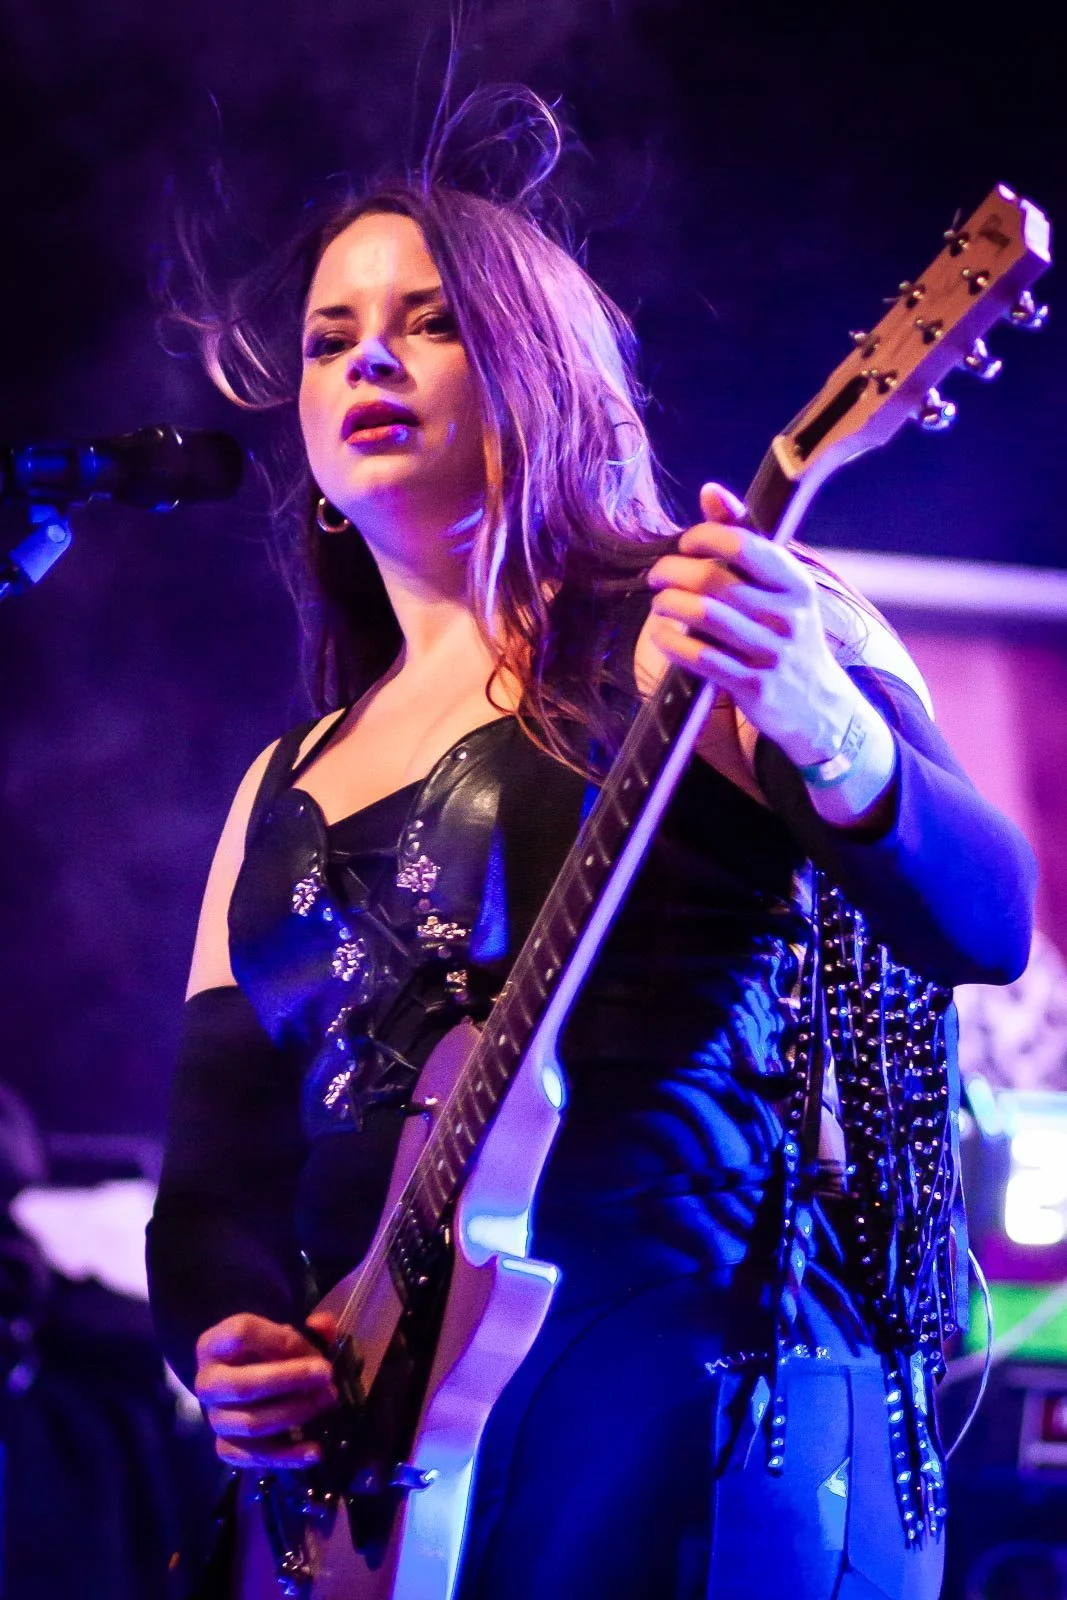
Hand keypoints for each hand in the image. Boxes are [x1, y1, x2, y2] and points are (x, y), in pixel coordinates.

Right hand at [194, 1311, 338, 1469]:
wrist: (244, 1383)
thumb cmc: (265, 1352)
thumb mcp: (283, 1334)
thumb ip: (306, 1329)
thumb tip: (324, 1325)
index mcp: (214, 1344)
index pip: (241, 1334)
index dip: (282, 1340)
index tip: (313, 1347)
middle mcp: (207, 1382)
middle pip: (244, 1385)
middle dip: (290, 1380)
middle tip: (327, 1375)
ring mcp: (214, 1418)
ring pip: (251, 1424)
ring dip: (294, 1414)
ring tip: (327, 1402)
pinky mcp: (225, 1448)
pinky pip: (252, 1457)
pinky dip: (285, 1457)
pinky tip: (315, 1450)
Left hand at [646, 483, 858, 766]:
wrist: (820, 707)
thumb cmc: (788, 633)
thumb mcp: (780, 586)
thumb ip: (745, 538)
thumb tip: (710, 492)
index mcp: (796, 583)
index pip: (744, 545)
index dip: (705, 537)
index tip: (686, 544)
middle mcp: (787, 616)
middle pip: (715, 581)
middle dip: (673, 572)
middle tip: (657, 575)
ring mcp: (771, 653)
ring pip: (704, 617)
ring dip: (669, 605)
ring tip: (660, 602)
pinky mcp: (753, 686)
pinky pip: (701, 658)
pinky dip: (672, 643)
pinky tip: (662, 635)